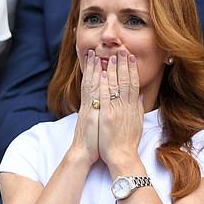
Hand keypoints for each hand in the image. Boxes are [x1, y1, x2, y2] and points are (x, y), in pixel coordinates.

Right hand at [68, 50, 100, 165]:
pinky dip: (96, 85)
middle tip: (95, 50)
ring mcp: (89, 108)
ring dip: (93, 70)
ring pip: (90, 85)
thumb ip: (107, 110)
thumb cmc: (95, 140)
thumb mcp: (101, 122)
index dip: (96, 71)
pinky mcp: (90, 114)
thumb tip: (119, 100)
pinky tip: (99, 74)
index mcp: (94, 106)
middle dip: (93, 65)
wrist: (84, 153)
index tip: (99, 57)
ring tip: (95, 55)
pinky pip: (93, 97)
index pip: (95, 84)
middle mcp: (90, 104)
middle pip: (91, 81)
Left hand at [99, 50, 143, 168]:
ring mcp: (116, 111)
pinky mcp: (106, 117)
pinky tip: (103, 74)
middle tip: (122, 51)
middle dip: (124, 65)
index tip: (131, 58)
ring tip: (111, 57)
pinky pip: (105, 98)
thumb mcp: (136, 123)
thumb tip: (138, 95)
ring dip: (114, 70)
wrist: (122, 156)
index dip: (132, 70)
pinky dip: (105, 86)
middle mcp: (126, 107)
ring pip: (116, 86)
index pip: (134, 84)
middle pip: (126, 82)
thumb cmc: (128, 142)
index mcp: (133, 108)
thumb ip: (137, 108)